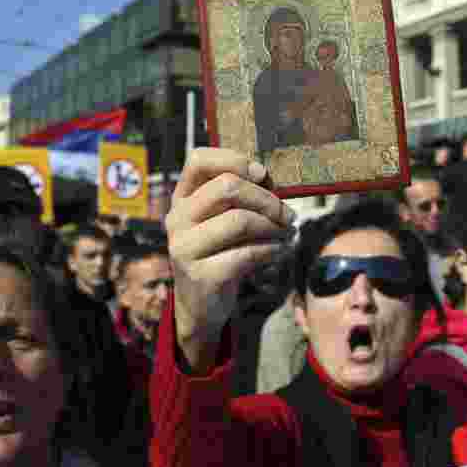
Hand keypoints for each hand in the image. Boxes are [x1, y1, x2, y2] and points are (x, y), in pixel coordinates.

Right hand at [166, 148, 295, 372]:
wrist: (201, 306)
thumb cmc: (219, 252)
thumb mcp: (221, 220)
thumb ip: (237, 197)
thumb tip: (266, 175)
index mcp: (182, 198)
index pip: (199, 160)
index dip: (235, 160)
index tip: (263, 175)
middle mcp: (177, 218)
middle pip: (227, 187)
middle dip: (267, 199)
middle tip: (289, 214)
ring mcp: (184, 247)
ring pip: (240, 220)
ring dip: (275, 226)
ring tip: (289, 233)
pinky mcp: (201, 275)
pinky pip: (247, 253)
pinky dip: (273, 250)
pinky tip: (282, 251)